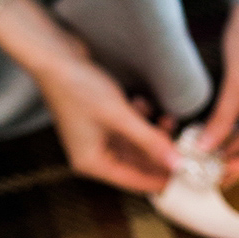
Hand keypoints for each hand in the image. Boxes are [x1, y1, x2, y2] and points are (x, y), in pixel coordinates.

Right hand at [35, 46, 180, 194]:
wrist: (54, 56)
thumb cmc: (78, 87)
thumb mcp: (120, 116)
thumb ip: (150, 140)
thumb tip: (175, 163)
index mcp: (92, 162)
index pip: (133, 181)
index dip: (160, 178)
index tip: (184, 174)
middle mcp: (92, 153)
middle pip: (134, 162)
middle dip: (157, 151)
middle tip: (181, 143)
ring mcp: (94, 135)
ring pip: (132, 143)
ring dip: (150, 132)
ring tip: (168, 119)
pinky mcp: (97, 117)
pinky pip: (125, 127)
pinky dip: (138, 119)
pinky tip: (144, 104)